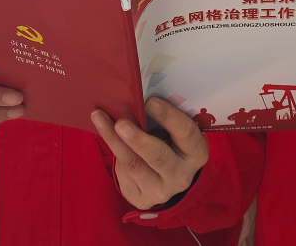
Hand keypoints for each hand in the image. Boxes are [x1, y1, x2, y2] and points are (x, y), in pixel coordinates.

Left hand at [91, 96, 208, 209]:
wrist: (170, 179)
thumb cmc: (171, 143)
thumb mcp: (176, 133)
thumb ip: (163, 119)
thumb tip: (136, 97)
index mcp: (196, 151)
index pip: (185, 132)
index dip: (168, 116)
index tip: (149, 101)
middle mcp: (182, 174)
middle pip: (158, 156)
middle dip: (138, 139)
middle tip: (121, 123)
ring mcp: (162, 190)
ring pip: (134, 165)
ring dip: (114, 141)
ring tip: (100, 119)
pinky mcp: (143, 199)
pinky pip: (124, 174)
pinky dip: (114, 153)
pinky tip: (107, 136)